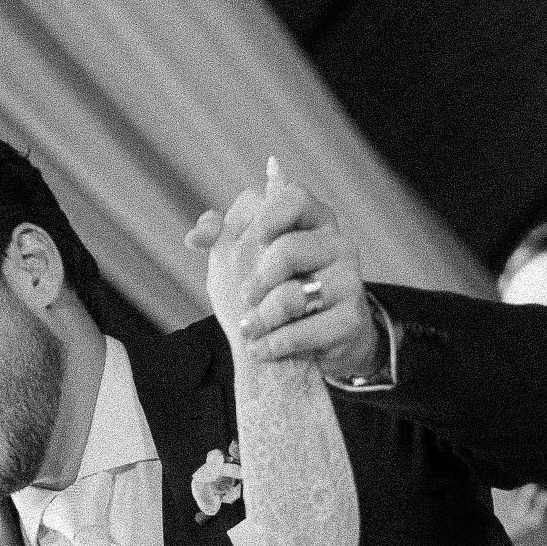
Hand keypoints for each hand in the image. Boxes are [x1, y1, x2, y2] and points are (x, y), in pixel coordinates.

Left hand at [190, 167, 378, 380]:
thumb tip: (194, 237)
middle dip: (258, 278)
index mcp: (312, 220)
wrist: (314, 339)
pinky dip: (275, 343)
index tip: (254, 237)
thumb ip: (219, 238)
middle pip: (289, 249)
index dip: (269, 214)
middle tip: (244, 296)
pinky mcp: (351, 319)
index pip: (296, 197)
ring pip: (295, 295)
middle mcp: (337, 245)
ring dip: (262, 317)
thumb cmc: (274, 288)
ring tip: (250, 329)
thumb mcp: (245, 259)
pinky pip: (304, 331)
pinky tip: (262, 348)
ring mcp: (350, 281)